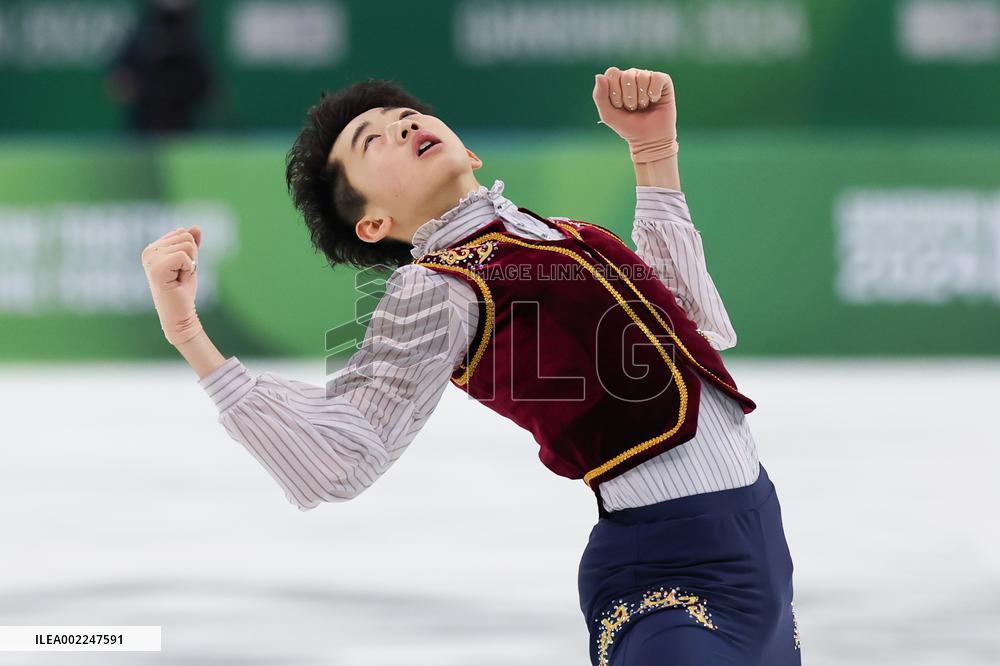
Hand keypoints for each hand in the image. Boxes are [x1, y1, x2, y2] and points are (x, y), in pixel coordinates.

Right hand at [141, 226, 202, 345]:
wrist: (180, 314)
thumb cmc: (183, 290)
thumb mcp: (190, 262)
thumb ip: (191, 244)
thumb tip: (195, 227)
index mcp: (153, 248)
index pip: (182, 233)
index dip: (190, 252)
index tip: (180, 269)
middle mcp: (148, 251)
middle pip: (185, 236)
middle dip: (192, 257)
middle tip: (181, 275)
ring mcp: (150, 259)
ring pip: (187, 244)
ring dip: (190, 264)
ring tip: (179, 278)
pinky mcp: (156, 268)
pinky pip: (184, 256)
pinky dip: (188, 268)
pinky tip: (178, 280)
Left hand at [592, 66, 678, 162]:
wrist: (649, 139)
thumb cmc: (628, 126)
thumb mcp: (608, 114)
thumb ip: (599, 96)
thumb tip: (599, 75)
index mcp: (618, 81)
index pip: (613, 73)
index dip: (615, 91)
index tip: (619, 106)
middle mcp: (633, 76)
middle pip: (627, 75)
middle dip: (628, 97)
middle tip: (632, 108)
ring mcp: (648, 77)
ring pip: (642, 77)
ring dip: (641, 98)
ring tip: (643, 106)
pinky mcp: (663, 81)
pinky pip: (657, 78)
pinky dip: (654, 93)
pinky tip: (654, 100)